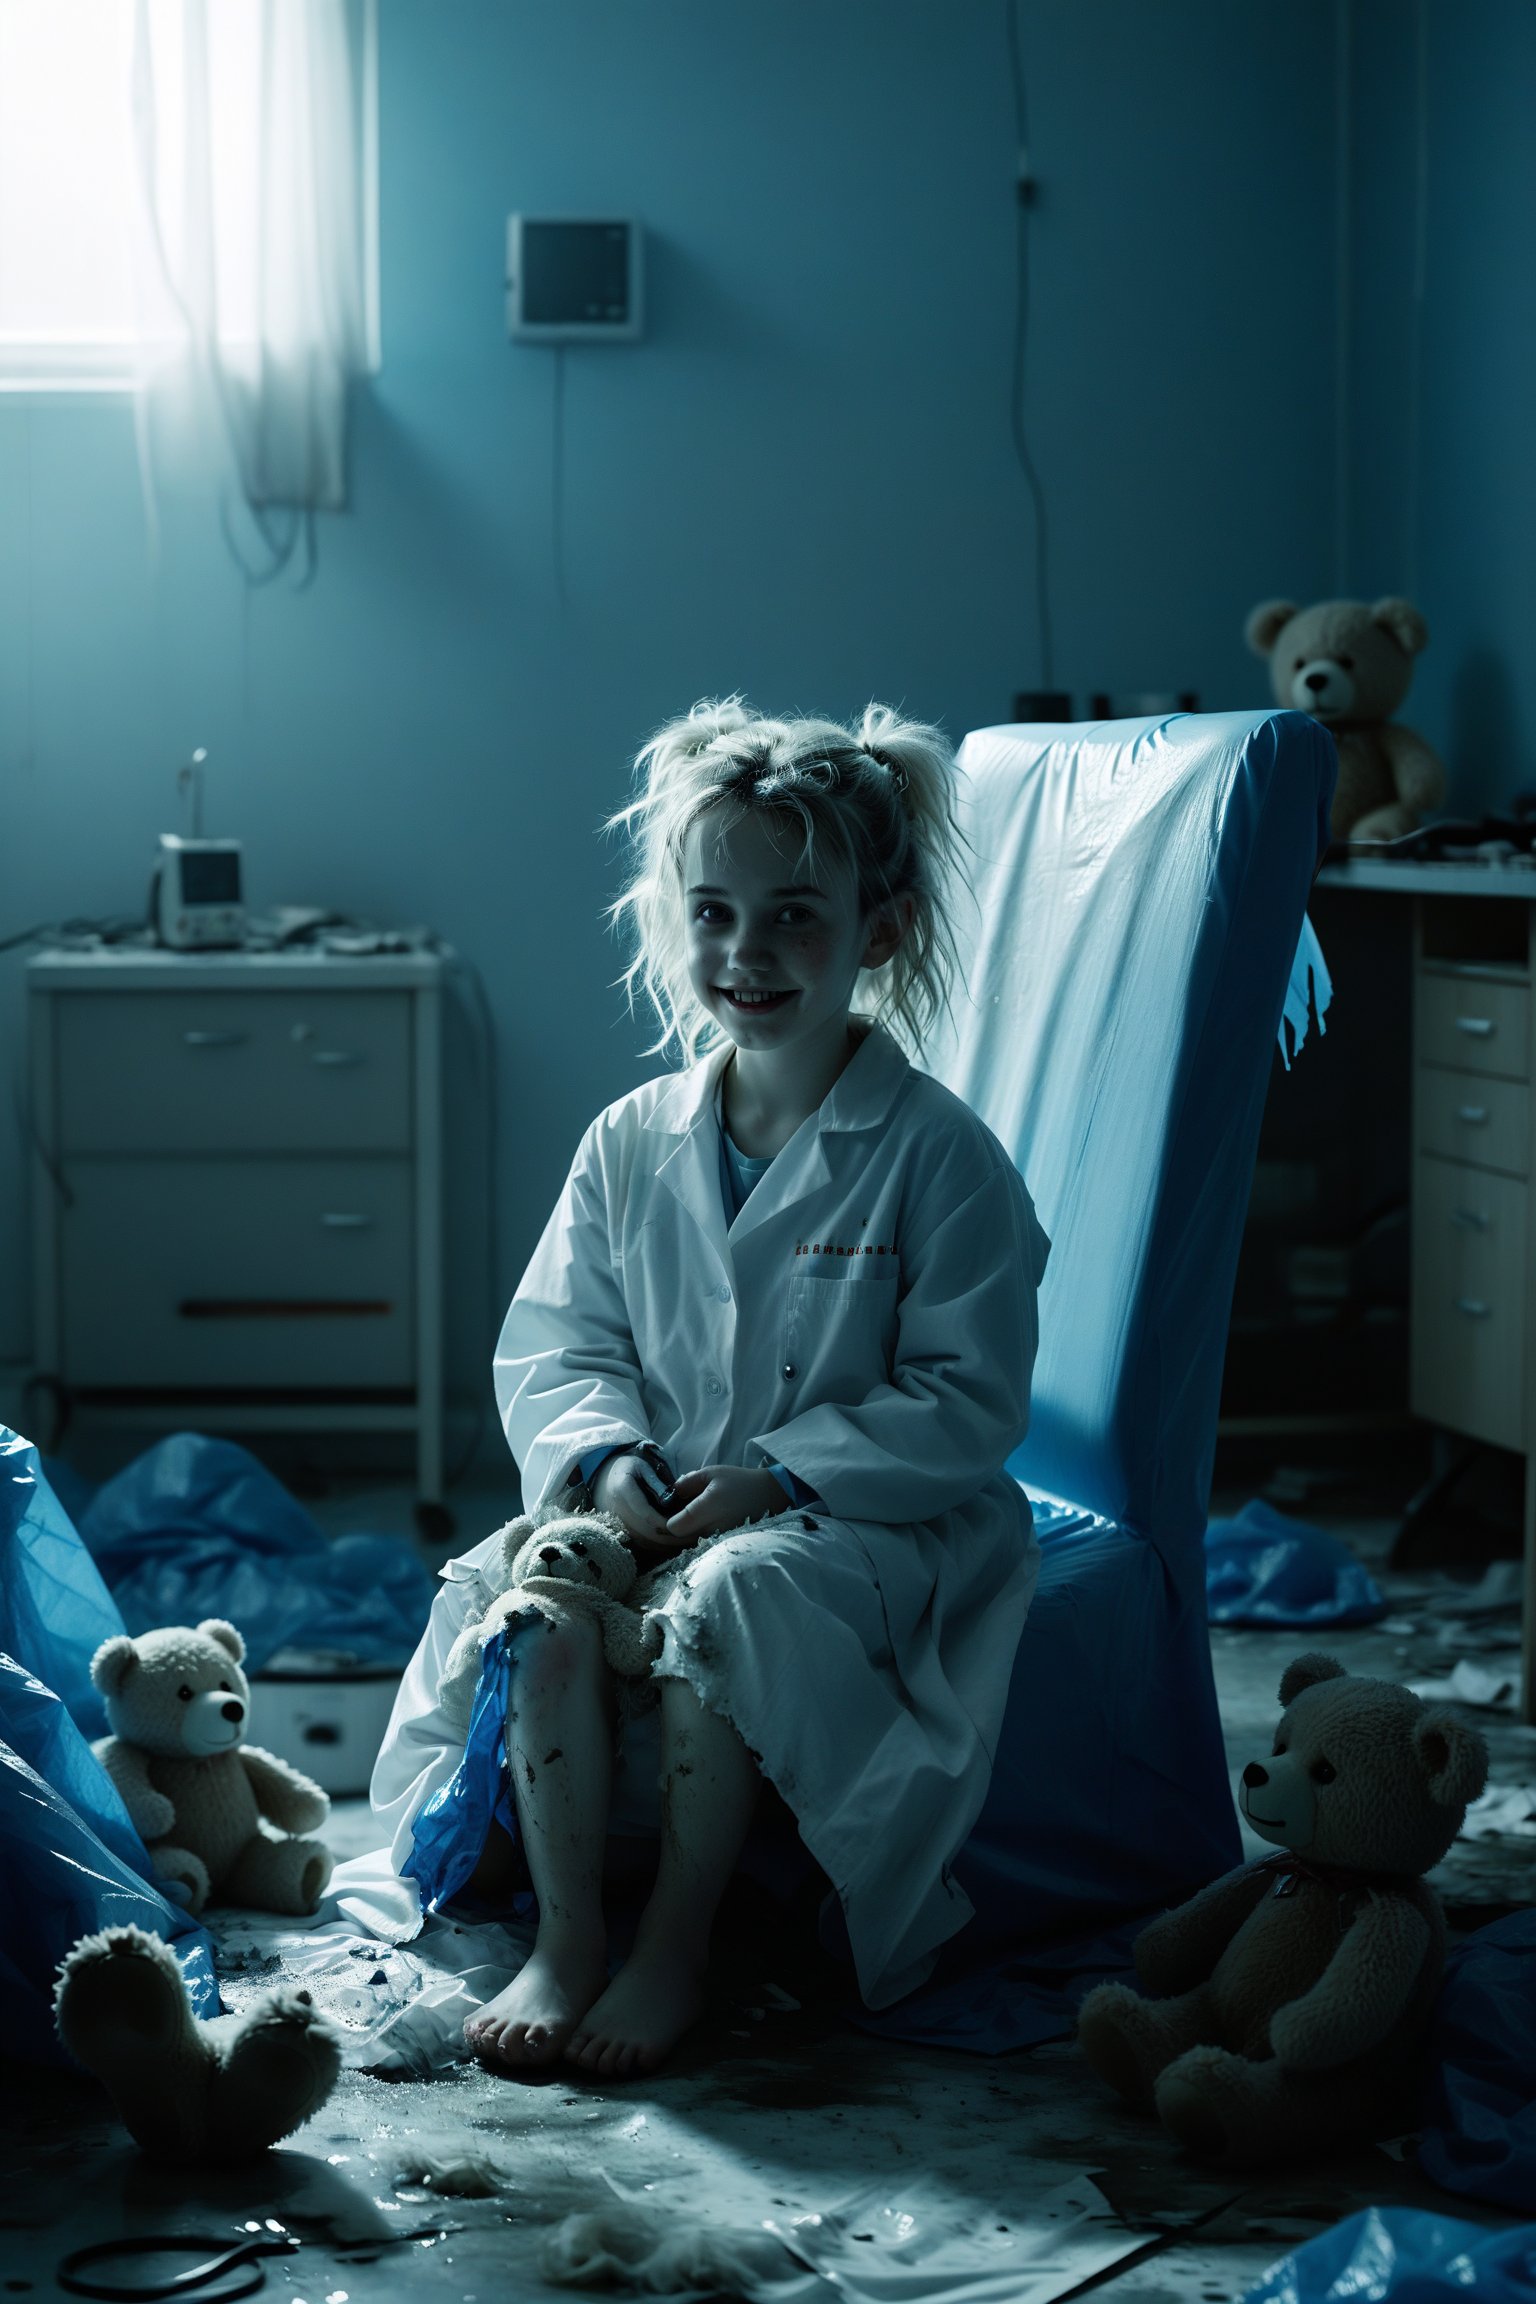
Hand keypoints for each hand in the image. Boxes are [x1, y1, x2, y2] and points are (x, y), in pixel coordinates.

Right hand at [592, 1452, 682, 1555]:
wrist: (606, 1478)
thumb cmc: (630, 1469)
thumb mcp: (644, 1467)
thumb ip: (657, 1483)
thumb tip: (670, 1502)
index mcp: (622, 1491)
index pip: (646, 1513)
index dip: (667, 1523)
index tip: (687, 1524)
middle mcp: (617, 1511)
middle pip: (646, 1533)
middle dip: (671, 1537)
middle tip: (695, 1536)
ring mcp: (618, 1524)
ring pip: (645, 1542)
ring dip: (667, 1544)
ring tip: (690, 1540)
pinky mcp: (623, 1532)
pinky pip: (642, 1544)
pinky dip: (660, 1546)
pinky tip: (677, 1542)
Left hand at [664, 1465, 787, 1545]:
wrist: (768, 1496)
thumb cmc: (738, 1482)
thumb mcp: (712, 1473)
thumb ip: (687, 1482)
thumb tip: (671, 1492)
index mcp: (706, 1509)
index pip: (674, 1528)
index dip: (668, 1520)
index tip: (671, 1510)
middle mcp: (711, 1529)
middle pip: (678, 1540)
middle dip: (674, 1528)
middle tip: (677, 1513)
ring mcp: (718, 1541)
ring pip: (690, 1545)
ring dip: (686, 1534)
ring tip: (691, 1518)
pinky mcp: (724, 1545)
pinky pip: (702, 1546)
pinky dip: (697, 1538)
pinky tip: (702, 1525)